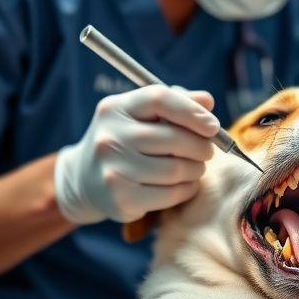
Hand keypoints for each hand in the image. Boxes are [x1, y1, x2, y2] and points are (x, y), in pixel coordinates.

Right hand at [54, 85, 219, 224]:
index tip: (213, 126)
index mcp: (115, 108)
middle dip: (201, 146)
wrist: (84, 178)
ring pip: (175, 169)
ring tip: (196, 167)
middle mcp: (109, 137)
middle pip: (173, 138)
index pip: (159, 99)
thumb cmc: (124, 140)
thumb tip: (207, 101)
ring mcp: (113, 170)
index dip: (192, 111)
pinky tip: (186, 184)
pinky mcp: (121, 199)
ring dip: (196, 169)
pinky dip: (187, 189)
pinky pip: (170, 194)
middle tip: (208, 151)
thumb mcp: (140, 114)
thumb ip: (175, 103)